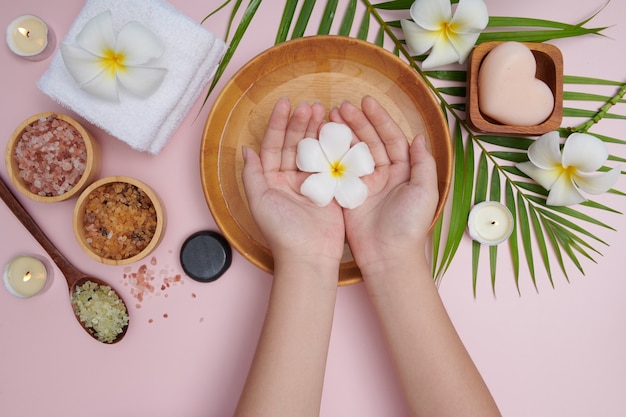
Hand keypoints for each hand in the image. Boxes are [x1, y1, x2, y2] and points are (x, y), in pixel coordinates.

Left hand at [242, 98, 344, 268]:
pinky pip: (330, 163)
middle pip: (294, 144)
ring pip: (312, 150)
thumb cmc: (280, 231)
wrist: (308, 255)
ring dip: (316, 130)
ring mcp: (310, 183)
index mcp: (270, 180)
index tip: (285, 103)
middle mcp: (289, 179)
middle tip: (310, 105)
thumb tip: (246, 150)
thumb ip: (252, 174)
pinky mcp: (329, 189)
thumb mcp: (259, 201)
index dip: (278, 123)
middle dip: (300, 123)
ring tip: (322, 111)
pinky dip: (332, 147)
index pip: (273, 145)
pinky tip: (336, 131)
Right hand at [329, 96, 438, 276]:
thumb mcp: (425, 191)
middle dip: (356, 122)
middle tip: (341, 106)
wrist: (388, 255)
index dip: (379, 119)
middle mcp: (384, 174)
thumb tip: (418, 137)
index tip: (365, 102)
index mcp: (403, 171)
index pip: (390, 138)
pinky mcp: (347, 196)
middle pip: (369, 141)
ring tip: (330, 117)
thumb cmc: (410, 225)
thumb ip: (423, 163)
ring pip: (353, 152)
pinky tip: (322, 140)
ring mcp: (364, 184)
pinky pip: (339, 171)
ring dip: (343, 134)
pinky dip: (331, 155)